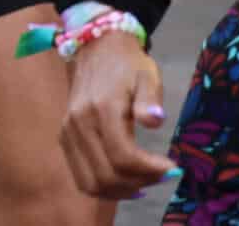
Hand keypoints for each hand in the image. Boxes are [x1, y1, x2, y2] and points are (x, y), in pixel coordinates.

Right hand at [60, 29, 173, 199]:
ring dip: (121, 190)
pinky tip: (126, 181)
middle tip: (163, 175)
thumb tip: (155, 120)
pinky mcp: (65, 137)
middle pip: (107, 175)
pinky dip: (104, 187)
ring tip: (145, 181)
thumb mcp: (147, 75)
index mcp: (102, 108)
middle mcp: (79, 123)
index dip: (151, 170)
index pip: (123, 157)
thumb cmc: (128, 64)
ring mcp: (69, 132)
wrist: (96, 48)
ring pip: (91, 182)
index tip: (173, 167)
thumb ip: (150, 99)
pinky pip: (81, 175)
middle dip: (140, 183)